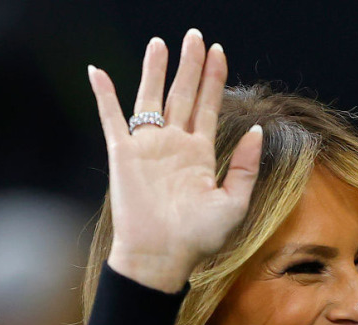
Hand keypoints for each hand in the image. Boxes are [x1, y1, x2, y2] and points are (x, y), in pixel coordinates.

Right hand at [87, 30, 261, 291]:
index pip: (208, 107)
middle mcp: (174, 145)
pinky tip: (97, 72)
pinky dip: (104, 95)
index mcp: (200, 154)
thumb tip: (259, 128)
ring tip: (160, 43)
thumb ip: (247, 166)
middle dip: (189, 65)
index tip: (218, 51)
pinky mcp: (123, 154)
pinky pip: (111, 118)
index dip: (214, 79)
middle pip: (183, 94)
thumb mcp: (234, 203)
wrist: (162, 256)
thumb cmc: (198, 238)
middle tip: (194, 36)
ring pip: (151, 98)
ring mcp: (147, 147)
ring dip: (155, 70)